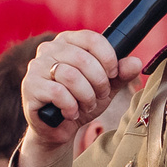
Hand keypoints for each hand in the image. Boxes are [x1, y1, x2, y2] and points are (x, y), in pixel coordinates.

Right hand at [15, 32, 141, 166]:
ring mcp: (37, 66)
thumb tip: (136, 62)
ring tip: (86, 105)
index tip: (113, 74)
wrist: (58, 128)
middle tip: (100, 96)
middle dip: (98, 83)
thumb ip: (121, 74)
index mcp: (69, 41)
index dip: (108, 58)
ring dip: (86, 96)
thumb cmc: (81, 101)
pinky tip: (71, 113)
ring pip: (71, 76)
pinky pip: (58, 92)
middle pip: (83, 59)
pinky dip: (71, 106)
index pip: (92, 39)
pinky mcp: (30, 86)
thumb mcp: (106, 86)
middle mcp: (50, 48)